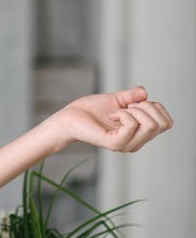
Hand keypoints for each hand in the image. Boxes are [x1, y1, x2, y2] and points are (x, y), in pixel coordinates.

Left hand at [58, 87, 173, 152]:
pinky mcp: (114, 143)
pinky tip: (111, 115)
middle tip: (127, 106)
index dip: (156, 107)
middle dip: (147, 107)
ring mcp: (126, 145)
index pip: (167, 123)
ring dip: (135, 110)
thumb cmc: (91, 110)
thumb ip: (132, 96)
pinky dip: (123, 113)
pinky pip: (132, 125)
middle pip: (162, 124)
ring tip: (118, 111)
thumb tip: (145, 92)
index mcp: (140, 134)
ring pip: (150, 124)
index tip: (135, 103)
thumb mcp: (117, 99)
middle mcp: (136, 142)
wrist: (70, 117)